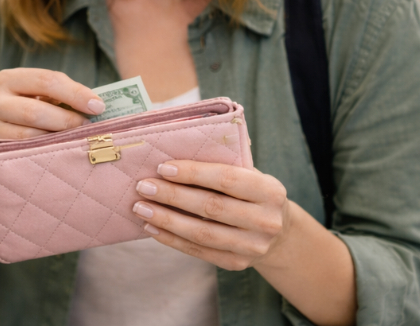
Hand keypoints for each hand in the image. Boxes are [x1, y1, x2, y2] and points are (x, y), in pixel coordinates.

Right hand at [0, 68, 103, 145]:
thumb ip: (62, 97)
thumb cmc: (28, 113)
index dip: (75, 93)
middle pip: (35, 111)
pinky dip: (43, 153)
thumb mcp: (40, 98)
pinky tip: (58, 153)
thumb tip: (97, 105)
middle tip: (88, 127)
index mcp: (8, 79)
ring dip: (56, 140)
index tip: (99, 106)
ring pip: (28, 136)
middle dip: (67, 120)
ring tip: (75, 141)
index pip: (46, 81)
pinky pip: (21, 154)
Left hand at [130, 160, 291, 270]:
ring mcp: (253, 246)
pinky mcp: (237, 264)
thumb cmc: (252, 195)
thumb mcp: (250, 176)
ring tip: (141, 208)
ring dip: (166, 220)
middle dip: (172, 196)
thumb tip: (173, 155)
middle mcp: (266, 220)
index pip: (226, 179)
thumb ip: (223, 166)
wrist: (279, 235)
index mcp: (270, 191)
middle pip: (210, 207)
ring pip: (201, 233)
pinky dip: (171, 239)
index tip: (162, 168)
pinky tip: (152, 228)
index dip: (192, 173)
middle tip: (144, 187)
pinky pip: (198, 251)